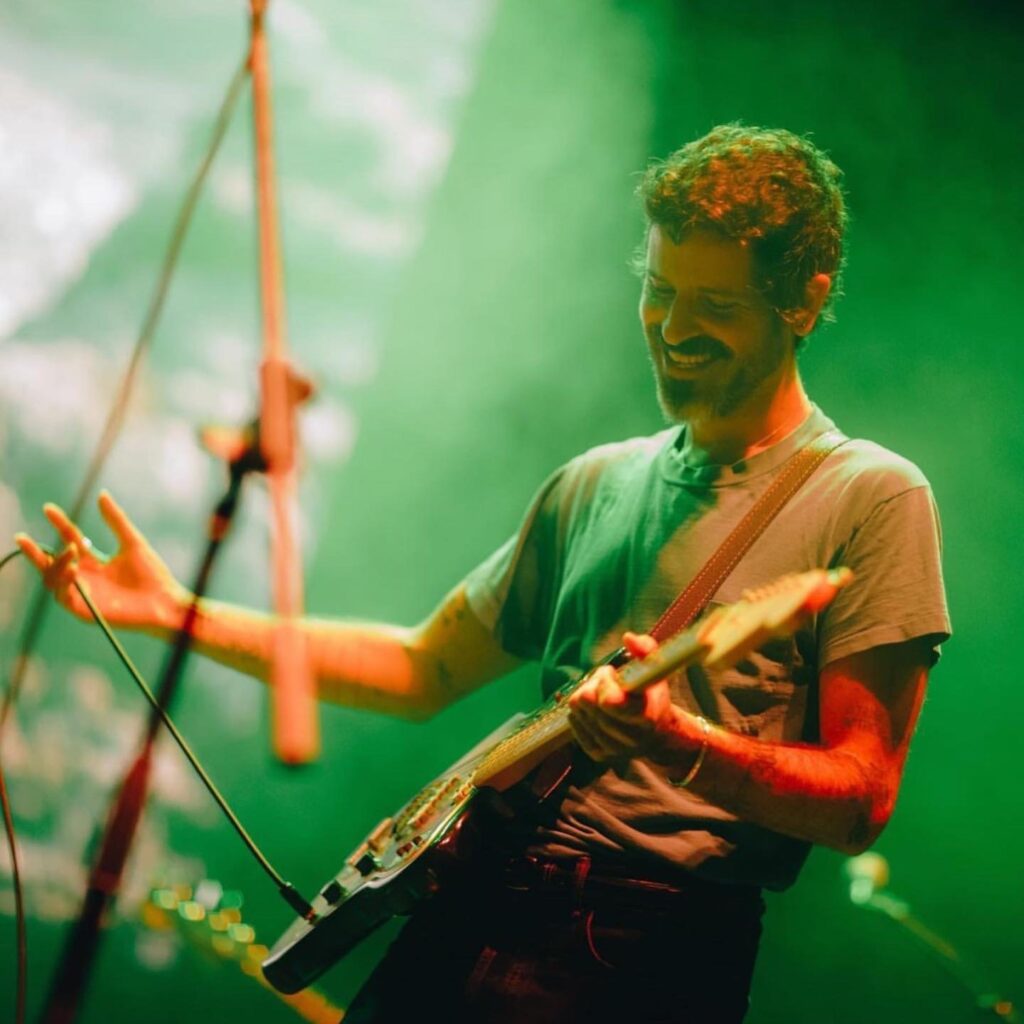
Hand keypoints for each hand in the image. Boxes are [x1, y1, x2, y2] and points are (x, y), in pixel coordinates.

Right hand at [15, 491, 189, 631]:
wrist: (165, 602)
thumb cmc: (153, 575)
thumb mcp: (132, 542)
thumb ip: (115, 521)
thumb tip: (101, 495)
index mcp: (95, 562)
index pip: (70, 540)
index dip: (59, 524)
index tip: (48, 508)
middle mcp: (85, 577)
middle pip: (52, 563)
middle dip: (35, 552)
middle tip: (23, 537)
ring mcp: (83, 594)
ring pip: (53, 579)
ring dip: (56, 564)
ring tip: (70, 550)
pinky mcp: (85, 611)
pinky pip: (63, 596)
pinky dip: (64, 581)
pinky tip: (74, 568)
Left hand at [568, 632, 685, 763]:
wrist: (658, 735)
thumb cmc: (654, 696)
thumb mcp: (656, 670)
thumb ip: (646, 649)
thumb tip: (628, 638)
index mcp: (646, 716)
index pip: (611, 701)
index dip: (605, 681)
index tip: (612, 673)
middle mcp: (629, 737)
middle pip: (587, 701)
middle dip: (594, 683)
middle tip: (607, 680)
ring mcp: (612, 748)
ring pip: (578, 710)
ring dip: (587, 695)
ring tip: (603, 693)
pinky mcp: (598, 754)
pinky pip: (573, 722)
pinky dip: (581, 711)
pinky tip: (595, 707)